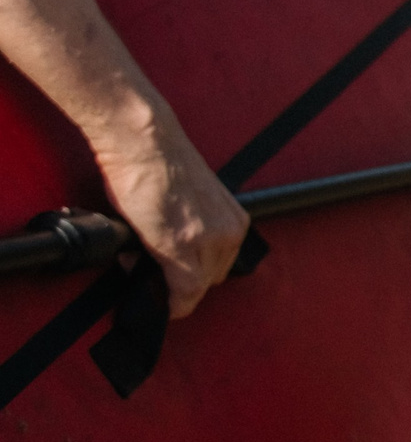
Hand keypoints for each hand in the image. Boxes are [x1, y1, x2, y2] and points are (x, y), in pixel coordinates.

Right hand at [89, 112, 247, 317]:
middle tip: (154, 269)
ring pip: (197, 287)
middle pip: (211, 278)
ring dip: (172, 286)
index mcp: (234, 221)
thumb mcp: (187, 203)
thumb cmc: (160, 164)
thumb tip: (163, 258)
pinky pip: (184, 292)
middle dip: (183, 281)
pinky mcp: (180, 247)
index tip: (175, 282)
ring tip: (146, 266)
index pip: (220, 267)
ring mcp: (207, 241)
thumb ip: (186, 232)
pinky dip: (171, 300)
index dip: (194, 280)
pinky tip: (159, 297)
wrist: (145, 141)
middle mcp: (229, 232)